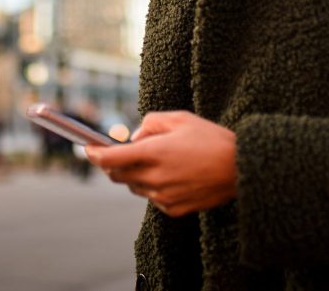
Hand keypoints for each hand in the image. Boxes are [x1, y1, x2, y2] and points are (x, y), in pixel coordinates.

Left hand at [86, 111, 236, 217]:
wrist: (241, 169)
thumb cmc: (212, 139)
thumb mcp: (180, 119)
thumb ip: (151, 123)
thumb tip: (135, 136)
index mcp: (154, 153)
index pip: (111, 158)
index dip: (94, 154)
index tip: (87, 149)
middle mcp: (155, 178)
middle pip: (117, 175)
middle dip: (112, 163)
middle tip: (120, 152)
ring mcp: (163, 196)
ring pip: (134, 186)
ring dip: (135, 174)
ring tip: (157, 160)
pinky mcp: (173, 209)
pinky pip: (152, 197)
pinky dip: (153, 186)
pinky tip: (172, 175)